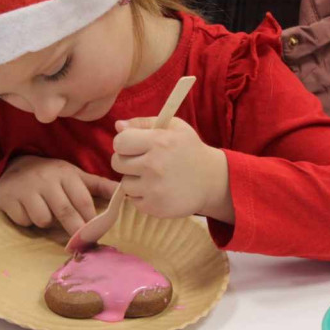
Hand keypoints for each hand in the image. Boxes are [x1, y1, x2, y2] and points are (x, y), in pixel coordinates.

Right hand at [0, 156, 118, 234]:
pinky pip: (24, 220)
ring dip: (46, 223)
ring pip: (43, 219)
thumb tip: (125, 195)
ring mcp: (26, 188)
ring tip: (45, 214)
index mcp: (66, 173)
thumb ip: (99, 186)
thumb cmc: (51, 175)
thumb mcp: (75, 175)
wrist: (14, 164)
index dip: (90, 220)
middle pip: (65, 211)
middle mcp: (46, 179)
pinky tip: (27, 211)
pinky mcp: (9, 198)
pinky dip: (27, 221)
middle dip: (75, 230)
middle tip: (80, 243)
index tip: (95, 233)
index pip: (83, 200)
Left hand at [111, 117, 230, 219]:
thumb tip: (118, 126)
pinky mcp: (155, 207)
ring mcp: (154, 188)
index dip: (124, 143)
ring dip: (134, 180)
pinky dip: (141, 196)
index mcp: (158, 141)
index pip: (120, 142)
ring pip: (124, 183)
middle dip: (126, 161)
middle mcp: (154, 165)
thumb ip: (143, 123)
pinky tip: (156, 189)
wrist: (212, 180)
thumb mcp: (173, 127)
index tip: (134, 146)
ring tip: (152, 177)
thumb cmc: (190, 150)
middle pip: (117, 163)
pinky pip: (133, 200)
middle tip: (143, 162)